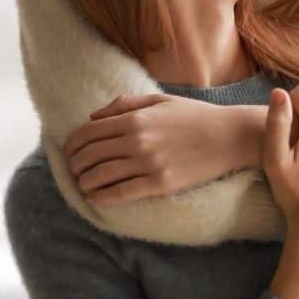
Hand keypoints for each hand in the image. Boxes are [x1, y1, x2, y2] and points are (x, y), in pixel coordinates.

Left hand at [62, 93, 257, 205]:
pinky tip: (95, 197)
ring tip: (84, 184)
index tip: (69, 151)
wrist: (229, 136)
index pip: (87, 132)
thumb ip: (125, 104)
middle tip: (75, 170)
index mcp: (136, 118)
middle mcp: (137, 140)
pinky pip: (119, 194)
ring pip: (99, 177)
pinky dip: (100, 197)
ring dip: (84, 182)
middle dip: (75, 164)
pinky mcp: (159, 184)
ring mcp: (148, 163)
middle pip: (89, 156)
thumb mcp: (160, 100)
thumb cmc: (195, 115)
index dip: (71, 144)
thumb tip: (92, 116)